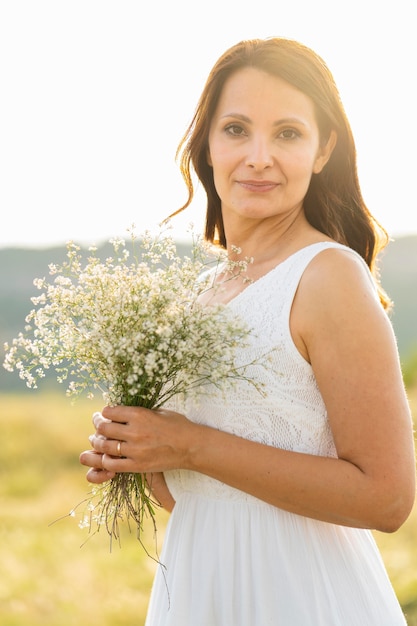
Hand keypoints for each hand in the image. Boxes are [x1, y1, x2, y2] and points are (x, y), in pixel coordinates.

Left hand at [79, 405, 193, 482]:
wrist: (191, 446)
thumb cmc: (177, 425)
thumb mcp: (158, 411)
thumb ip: (138, 412)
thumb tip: (120, 411)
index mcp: (140, 414)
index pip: (109, 411)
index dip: (105, 412)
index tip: (105, 413)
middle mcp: (135, 431)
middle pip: (103, 428)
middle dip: (98, 425)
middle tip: (98, 424)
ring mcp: (135, 450)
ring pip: (105, 446)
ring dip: (98, 442)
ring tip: (98, 440)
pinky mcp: (137, 466)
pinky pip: (112, 464)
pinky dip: (106, 460)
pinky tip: (108, 456)